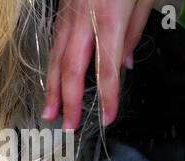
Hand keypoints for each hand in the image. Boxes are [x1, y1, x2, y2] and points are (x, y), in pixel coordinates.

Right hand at [42, 0, 153, 129]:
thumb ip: (134, 31)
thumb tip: (125, 62)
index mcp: (109, 19)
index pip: (107, 70)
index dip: (107, 97)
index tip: (106, 117)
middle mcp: (83, 21)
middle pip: (71, 70)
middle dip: (68, 102)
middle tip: (68, 125)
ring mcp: (68, 16)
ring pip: (55, 59)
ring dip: (52, 89)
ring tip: (50, 111)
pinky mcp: (60, 11)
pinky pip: (54, 45)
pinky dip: (52, 67)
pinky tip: (52, 81)